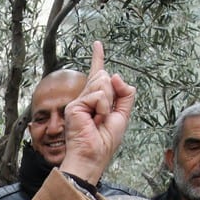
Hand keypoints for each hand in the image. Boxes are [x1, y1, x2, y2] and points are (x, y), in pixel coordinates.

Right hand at [60, 41, 136, 185]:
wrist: (93, 155)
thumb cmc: (105, 141)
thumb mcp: (122, 115)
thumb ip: (125, 94)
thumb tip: (115, 74)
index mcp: (96, 99)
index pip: (98, 74)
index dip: (98, 58)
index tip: (97, 44)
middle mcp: (85, 97)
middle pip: (105, 77)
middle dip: (112, 95)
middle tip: (104, 116)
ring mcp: (79, 101)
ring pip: (103, 83)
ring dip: (108, 103)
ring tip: (99, 120)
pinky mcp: (74, 106)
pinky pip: (99, 96)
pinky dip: (102, 108)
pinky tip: (94, 120)